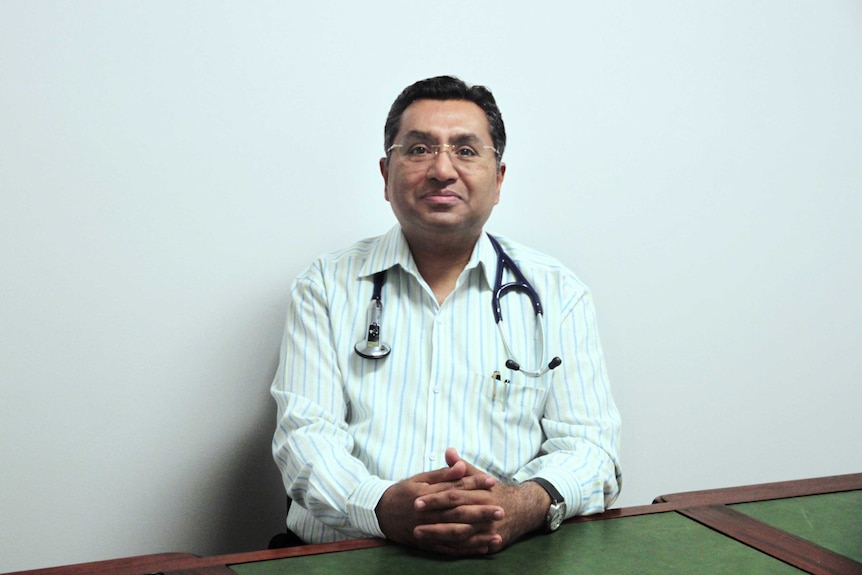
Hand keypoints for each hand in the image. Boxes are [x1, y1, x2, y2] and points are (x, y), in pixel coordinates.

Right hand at [376, 449, 501, 553]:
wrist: (379, 513)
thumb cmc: (402, 492)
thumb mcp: (420, 478)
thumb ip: (442, 474)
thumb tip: (462, 466)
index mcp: (426, 494)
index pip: (453, 488)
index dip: (473, 484)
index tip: (492, 480)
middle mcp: (427, 514)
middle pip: (457, 513)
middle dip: (480, 512)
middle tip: (501, 510)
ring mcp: (427, 531)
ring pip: (455, 533)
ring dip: (477, 535)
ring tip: (497, 534)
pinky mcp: (427, 544)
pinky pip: (449, 549)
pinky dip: (467, 550)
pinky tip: (483, 549)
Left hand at [412, 449, 549, 554]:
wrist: (524, 510)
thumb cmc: (495, 492)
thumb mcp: (480, 476)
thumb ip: (462, 467)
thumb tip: (449, 451)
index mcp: (481, 492)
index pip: (454, 494)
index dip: (435, 498)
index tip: (416, 499)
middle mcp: (485, 511)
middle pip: (456, 515)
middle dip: (433, 517)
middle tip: (413, 517)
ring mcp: (489, 529)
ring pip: (460, 534)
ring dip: (438, 535)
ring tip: (418, 533)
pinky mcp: (491, 543)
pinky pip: (468, 548)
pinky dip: (452, 548)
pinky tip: (435, 546)